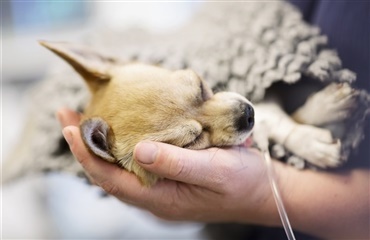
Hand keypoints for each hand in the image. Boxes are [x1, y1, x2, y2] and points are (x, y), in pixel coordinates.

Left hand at [57, 108, 369, 238]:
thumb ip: (177, 163)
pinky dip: (124, 142)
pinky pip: (138, 160)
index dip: (85, 154)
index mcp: (160, 198)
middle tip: (69, 114)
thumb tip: (139, 149)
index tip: (68, 125)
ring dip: (101, 142)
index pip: (110, 178)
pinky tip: (123, 126)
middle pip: (108, 171)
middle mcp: (155, 194)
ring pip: (120, 165)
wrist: (265, 191)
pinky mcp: (171, 175)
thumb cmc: (243, 183)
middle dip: (85, 144)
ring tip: (88, 117)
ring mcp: (162, 186)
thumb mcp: (215, 170)